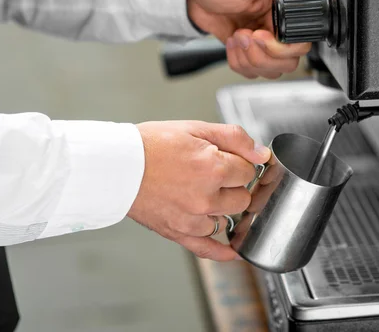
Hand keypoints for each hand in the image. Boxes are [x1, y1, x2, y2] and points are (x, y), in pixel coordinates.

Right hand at [128, 121, 270, 260]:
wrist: (116, 165)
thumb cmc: (150, 144)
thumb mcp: (195, 127)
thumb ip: (234, 138)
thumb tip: (262, 153)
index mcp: (213, 167)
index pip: (249, 171)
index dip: (240, 163)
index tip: (229, 160)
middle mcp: (206, 197)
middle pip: (243, 198)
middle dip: (235, 186)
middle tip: (216, 174)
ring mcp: (193, 218)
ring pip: (228, 219)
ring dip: (223, 208)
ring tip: (205, 194)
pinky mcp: (178, 232)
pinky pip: (208, 248)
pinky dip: (222, 251)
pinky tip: (233, 250)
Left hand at [187, 0, 312, 78]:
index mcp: (284, 13)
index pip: (300, 44)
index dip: (281, 48)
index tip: (260, 36)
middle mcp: (277, 30)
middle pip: (287, 63)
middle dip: (261, 55)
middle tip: (245, 35)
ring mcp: (263, 45)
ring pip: (270, 71)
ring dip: (248, 58)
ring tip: (237, 35)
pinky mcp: (249, 54)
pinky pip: (251, 72)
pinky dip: (237, 61)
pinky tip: (232, 42)